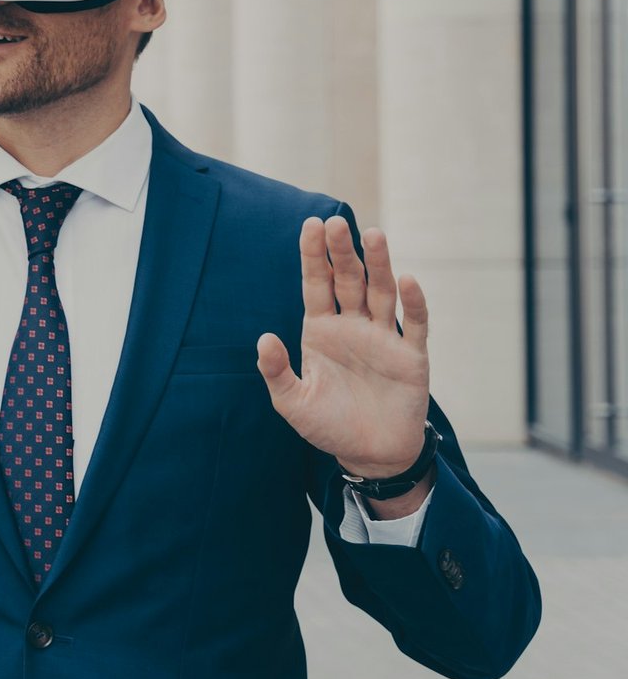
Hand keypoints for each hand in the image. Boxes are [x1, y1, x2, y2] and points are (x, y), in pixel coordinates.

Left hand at [256, 216, 430, 480]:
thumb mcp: (292, 402)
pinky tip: (407, 281)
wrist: (370, 456)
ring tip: (373, 234)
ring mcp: (383, 338)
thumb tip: (264, 338)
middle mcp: (352, 326)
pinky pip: (414, 324)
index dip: (313, 256)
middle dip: (342, 252)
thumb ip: (276, 371)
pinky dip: (413, 303)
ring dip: (379, 264)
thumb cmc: (328, 426)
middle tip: (335, 223)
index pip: (316, 284)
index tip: (310, 225)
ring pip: (381, 292)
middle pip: (348, 280)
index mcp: (321, 330)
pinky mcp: (411, 356)